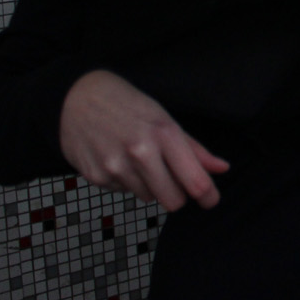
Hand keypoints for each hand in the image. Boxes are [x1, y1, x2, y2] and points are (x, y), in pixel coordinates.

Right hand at [59, 70, 229, 210]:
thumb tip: (222, 168)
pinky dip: (127, 181)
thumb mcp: (165, 119)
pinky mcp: (96, 177)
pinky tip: (118, 159)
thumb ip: (194, 149)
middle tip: (172, 177)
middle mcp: (140, 152)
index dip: (208, 196)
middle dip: (177, 194)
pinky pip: (124, 192)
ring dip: (149, 184)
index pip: (195, 181)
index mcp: (164, 134)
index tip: (210, 200)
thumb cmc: (128, 106)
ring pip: (148, 198)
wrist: (77, 98)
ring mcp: (116, 167)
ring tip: (138, 158)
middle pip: (173, 201)